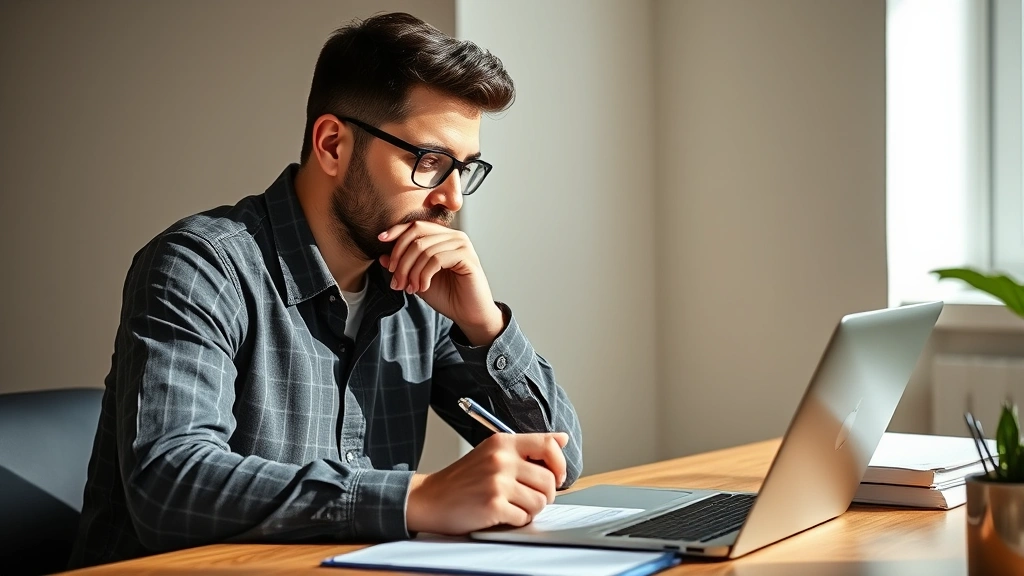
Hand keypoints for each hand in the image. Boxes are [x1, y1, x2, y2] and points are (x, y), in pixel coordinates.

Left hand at [378, 221, 503, 344]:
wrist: (468, 314)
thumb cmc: (447, 296)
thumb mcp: (418, 279)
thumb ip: (403, 267)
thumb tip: (382, 256)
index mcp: (443, 237)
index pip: (416, 225)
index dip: (397, 231)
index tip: (380, 240)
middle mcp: (454, 236)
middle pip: (417, 236)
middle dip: (401, 258)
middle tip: (396, 281)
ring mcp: (462, 245)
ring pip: (424, 249)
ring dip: (411, 272)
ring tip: (410, 288)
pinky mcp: (467, 257)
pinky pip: (436, 259)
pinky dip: (424, 275)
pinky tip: (423, 287)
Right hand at [406, 432, 569, 534]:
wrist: (430, 498)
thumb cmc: (463, 478)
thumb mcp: (493, 452)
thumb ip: (528, 447)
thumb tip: (562, 439)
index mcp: (503, 442)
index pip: (548, 445)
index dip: (559, 464)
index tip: (556, 476)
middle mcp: (501, 459)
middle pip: (549, 480)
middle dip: (544, 494)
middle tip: (527, 497)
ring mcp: (497, 482)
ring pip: (540, 501)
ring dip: (530, 509)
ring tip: (513, 505)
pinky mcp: (493, 505)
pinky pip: (524, 518)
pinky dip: (516, 520)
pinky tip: (502, 514)